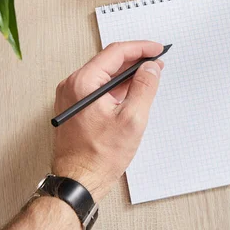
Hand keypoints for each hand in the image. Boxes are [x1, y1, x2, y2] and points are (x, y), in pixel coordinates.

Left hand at [52, 41, 164, 201]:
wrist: (78, 181)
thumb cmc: (99, 156)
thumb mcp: (132, 119)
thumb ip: (144, 88)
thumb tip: (151, 68)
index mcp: (83, 83)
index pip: (115, 53)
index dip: (141, 48)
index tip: (157, 49)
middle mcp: (73, 86)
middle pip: (108, 61)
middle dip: (135, 60)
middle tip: (157, 62)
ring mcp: (72, 97)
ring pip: (104, 75)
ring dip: (127, 74)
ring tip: (149, 75)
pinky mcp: (75, 108)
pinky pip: (98, 88)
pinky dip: (117, 87)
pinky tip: (133, 91)